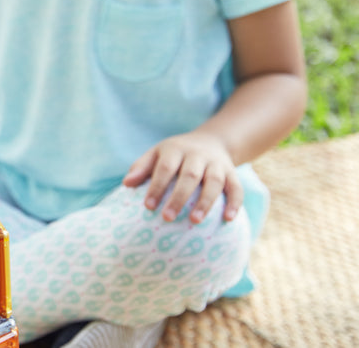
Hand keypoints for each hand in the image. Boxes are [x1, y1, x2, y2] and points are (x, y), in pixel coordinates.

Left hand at [123, 130, 242, 223]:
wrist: (210, 141)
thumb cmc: (175, 154)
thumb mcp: (156, 154)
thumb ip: (141, 168)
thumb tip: (126, 184)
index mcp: (175, 149)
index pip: (165, 168)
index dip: (157, 187)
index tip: (148, 207)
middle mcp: (197, 155)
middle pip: (190, 176)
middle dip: (178, 197)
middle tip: (167, 218)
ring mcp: (216, 164)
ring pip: (214, 182)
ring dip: (206, 202)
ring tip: (194, 221)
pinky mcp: (232, 173)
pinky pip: (236, 188)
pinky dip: (235, 203)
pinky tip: (229, 219)